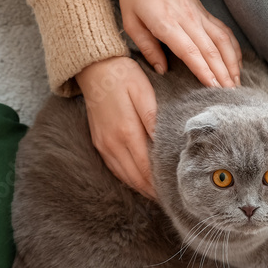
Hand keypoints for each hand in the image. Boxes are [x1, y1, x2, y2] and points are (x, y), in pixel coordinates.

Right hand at [75, 56, 157, 200]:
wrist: (93, 68)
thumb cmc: (123, 76)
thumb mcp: (144, 93)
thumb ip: (154, 120)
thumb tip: (165, 143)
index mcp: (126, 133)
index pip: (146, 169)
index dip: (160, 184)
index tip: (175, 193)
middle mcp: (112, 144)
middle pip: (135, 178)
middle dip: (153, 191)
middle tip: (171, 199)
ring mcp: (103, 145)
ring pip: (124, 176)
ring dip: (141, 187)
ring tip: (159, 195)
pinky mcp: (99, 142)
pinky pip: (115, 168)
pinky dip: (128, 178)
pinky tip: (139, 181)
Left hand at [119, 0, 241, 88]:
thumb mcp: (131, 22)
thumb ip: (147, 47)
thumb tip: (162, 70)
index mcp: (166, 23)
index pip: (189, 51)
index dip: (203, 70)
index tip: (213, 87)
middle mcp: (188, 19)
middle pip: (210, 50)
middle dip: (222, 74)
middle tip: (230, 94)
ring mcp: (200, 15)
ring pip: (222, 41)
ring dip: (231, 63)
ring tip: (236, 83)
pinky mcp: (206, 13)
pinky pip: (224, 32)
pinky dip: (233, 49)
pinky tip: (236, 64)